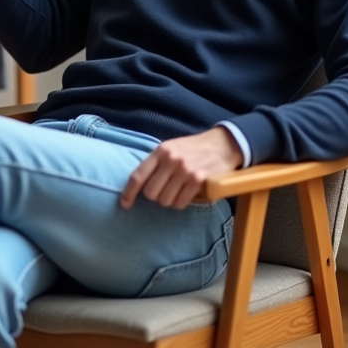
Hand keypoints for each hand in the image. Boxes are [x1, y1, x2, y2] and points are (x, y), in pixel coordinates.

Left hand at [120, 127, 243, 209]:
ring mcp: (184, 170)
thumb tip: (139, 186)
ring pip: (165, 200)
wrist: (223, 144)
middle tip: (166, 190)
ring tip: (178, 190)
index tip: (124, 204)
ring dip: (170, 200)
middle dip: (156, 196)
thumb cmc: (193, 149)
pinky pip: (181, 203)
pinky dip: (182, 202)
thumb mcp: (172, 148)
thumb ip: (157, 163)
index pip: (138, 176)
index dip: (128, 193)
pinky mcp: (198, 179)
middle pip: (151, 193)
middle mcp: (170, 160)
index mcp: (160, 151)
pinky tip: (188, 193)